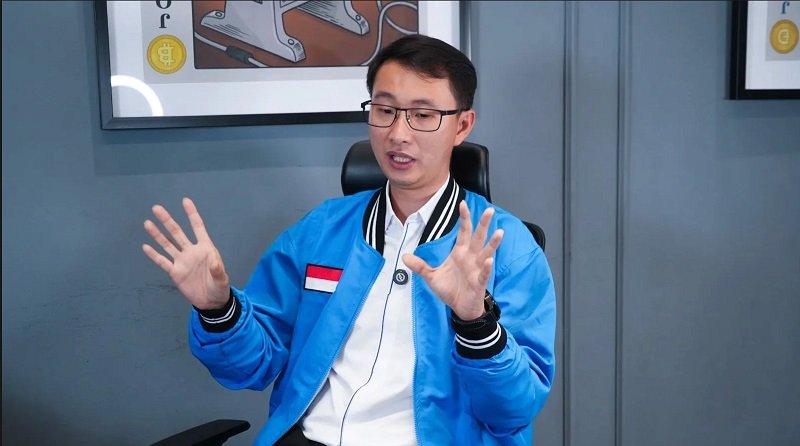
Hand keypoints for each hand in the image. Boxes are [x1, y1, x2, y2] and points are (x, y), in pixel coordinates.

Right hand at [142, 197, 229, 309]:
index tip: (185, 201)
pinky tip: (146, 246)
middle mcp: (191, 251)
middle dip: (167, 220)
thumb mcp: (221, 279)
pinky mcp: (175, 272)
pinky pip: (163, 262)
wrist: (211, 302)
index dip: (192, 214)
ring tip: (147, 223)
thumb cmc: (219, 287)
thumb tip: (215, 262)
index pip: (197, 227)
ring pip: (167, 244)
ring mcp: (182, 261)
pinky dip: (154, 255)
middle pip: (177, 233)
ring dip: (157, 234)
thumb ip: (218, 270)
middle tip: (156, 208)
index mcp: (205, 248)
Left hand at [403, 201, 502, 319]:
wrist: (459, 308)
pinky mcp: (479, 282)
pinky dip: (486, 267)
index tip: (462, 203)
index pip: (463, 232)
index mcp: (460, 253)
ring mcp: (477, 269)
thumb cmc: (449, 290)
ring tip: (499, 232)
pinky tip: (489, 260)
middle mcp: (470, 258)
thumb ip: (419, 266)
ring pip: (486, 252)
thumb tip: (404, 256)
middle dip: (483, 224)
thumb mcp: (431, 277)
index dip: (464, 218)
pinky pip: (484, 273)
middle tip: (489, 210)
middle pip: (478, 237)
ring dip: (493, 243)